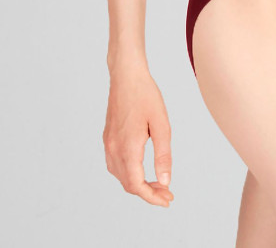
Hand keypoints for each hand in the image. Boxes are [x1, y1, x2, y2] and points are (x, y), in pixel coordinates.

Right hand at [103, 64, 174, 206]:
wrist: (126, 75)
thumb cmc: (146, 95)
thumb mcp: (161, 124)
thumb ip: (163, 155)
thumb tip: (165, 181)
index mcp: (128, 147)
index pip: (136, 184)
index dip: (151, 197)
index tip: (167, 200)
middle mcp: (114, 149)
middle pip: (128, 184)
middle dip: (148, 192)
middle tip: (167, 193)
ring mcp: (108, 144)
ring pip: (120, 176)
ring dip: (137, 184)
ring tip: (157, 183)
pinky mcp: (107, 138)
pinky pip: (115, 165)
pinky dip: (128, 173)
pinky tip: (141, 169)